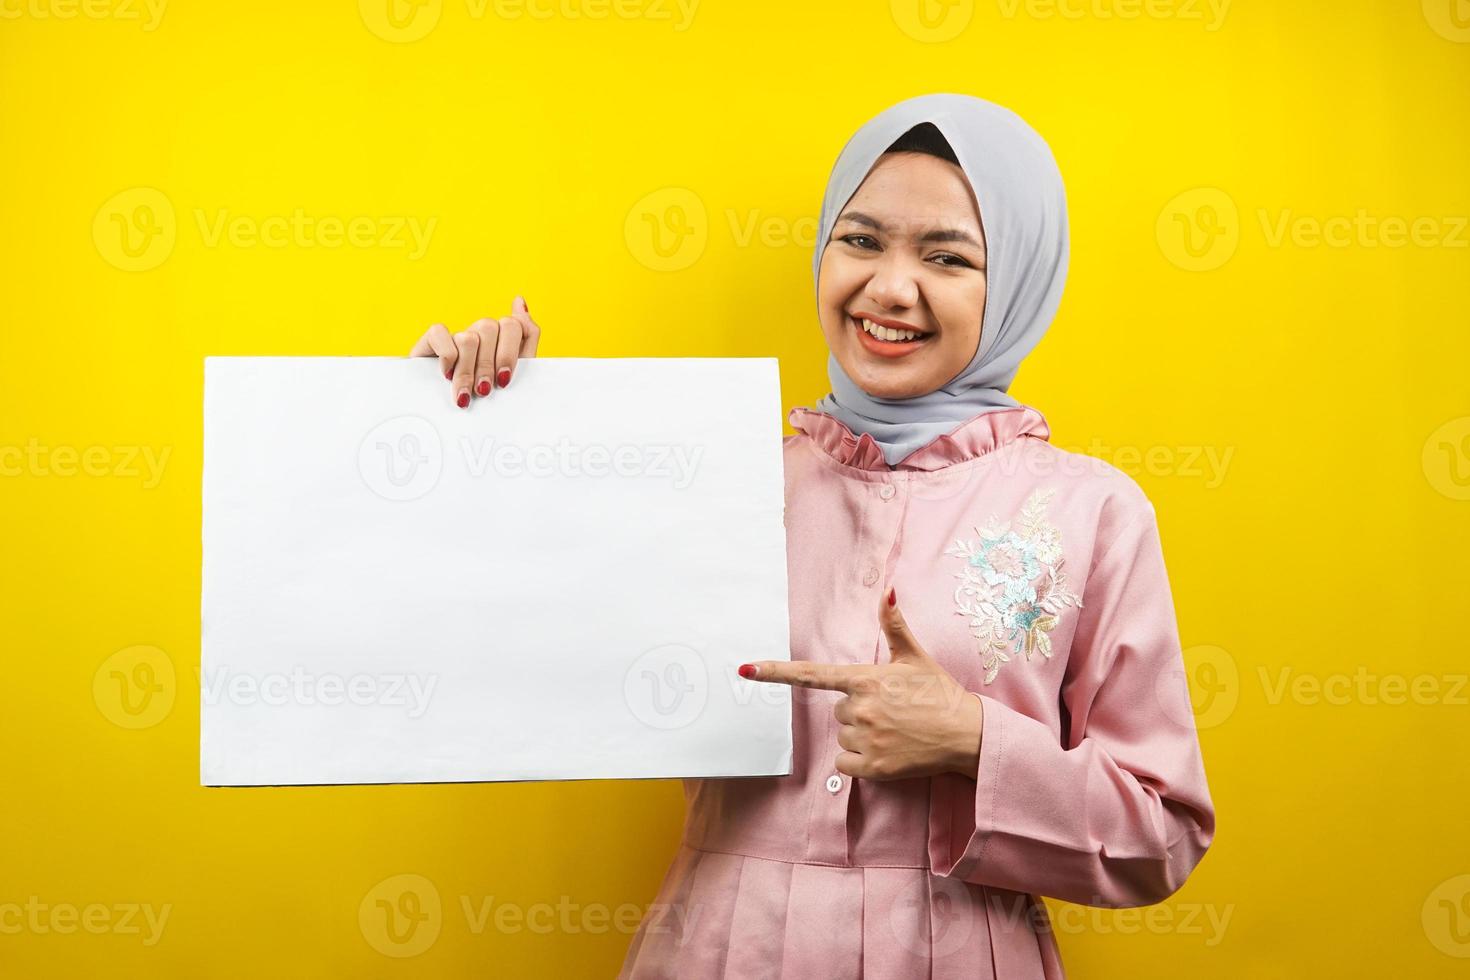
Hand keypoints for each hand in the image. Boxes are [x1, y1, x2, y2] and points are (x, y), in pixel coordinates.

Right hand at [408, 296, 540, 407]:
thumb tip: (519, 300)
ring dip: (466, 370)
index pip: (514, 325)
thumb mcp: (512, 376)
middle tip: (483, 391)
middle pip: (490, 327)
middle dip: (487, 365)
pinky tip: (446, 374)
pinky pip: (440, 332)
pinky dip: (446, 357)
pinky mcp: (431, 340)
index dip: (509, 352)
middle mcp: (479, 333)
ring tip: (464, 393)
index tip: (503, 380)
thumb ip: (525, 339)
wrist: (446, 414)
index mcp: (502, 340)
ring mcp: (456, 335)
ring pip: (468, 337)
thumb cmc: (481, 397)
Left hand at [741, 587, 983, 780]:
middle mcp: (861, 709)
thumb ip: (894, 625)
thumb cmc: (939, 693)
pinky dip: (861, 763)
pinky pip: (846, 765)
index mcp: (865, 679)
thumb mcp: (915, 657)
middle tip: (892, 711)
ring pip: (842, 738)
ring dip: (861, 737)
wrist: (967, 735)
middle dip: (859, 712)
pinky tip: (888, 752)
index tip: (745, 669)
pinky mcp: (874, 768)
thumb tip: (888, 589)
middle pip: (838, 712)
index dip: (775, 672)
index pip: (811, 675)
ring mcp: (866, 739)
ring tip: (895, 731)